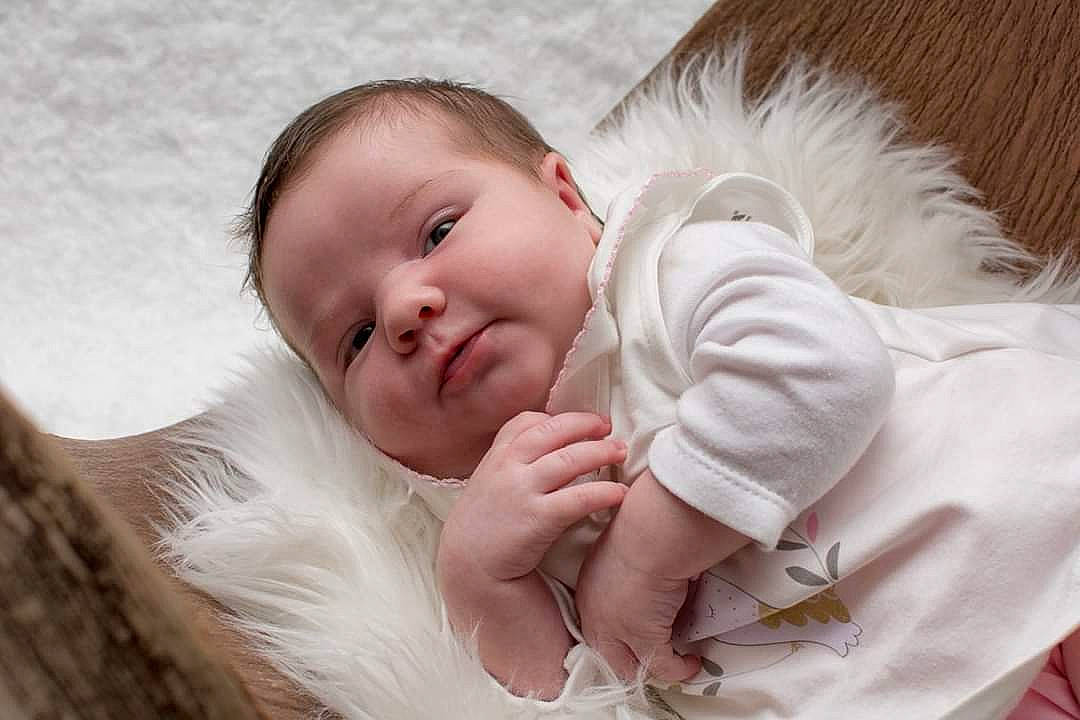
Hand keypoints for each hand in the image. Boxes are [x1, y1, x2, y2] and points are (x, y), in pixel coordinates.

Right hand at [438, 411, 627, 584]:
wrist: (468, 570)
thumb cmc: (483, 529)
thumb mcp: (486, 485)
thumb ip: (509, 465)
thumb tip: (545, 451)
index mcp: (496, 457)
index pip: (527, 422)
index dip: (558, 418)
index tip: (583, 422)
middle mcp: (507, 467)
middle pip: (553, 432)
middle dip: (585, 425)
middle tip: (608, 428)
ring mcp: (521, 491)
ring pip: (570, 459)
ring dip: (600, 451)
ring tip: (620, 452)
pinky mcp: (537, 519)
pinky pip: (578, 498)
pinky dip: (603, 492)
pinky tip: (619, 494)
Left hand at [575, 468, 746, 683]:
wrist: (650, 533)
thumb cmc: (641, 527)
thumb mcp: (621, 546)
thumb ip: (628, 562)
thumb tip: (648, 564)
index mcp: (588, 587)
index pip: (596, 621)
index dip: (615, 631)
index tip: (636, 630)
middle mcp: (594, 614)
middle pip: (606, 653)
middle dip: (627, 659)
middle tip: (652, 656)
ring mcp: (616, 631)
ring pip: (631, 665)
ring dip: (653, 667)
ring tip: (675, 663)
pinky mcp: (643, 641)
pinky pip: (662, 666)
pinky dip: (679, 668)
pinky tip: (693, 661)